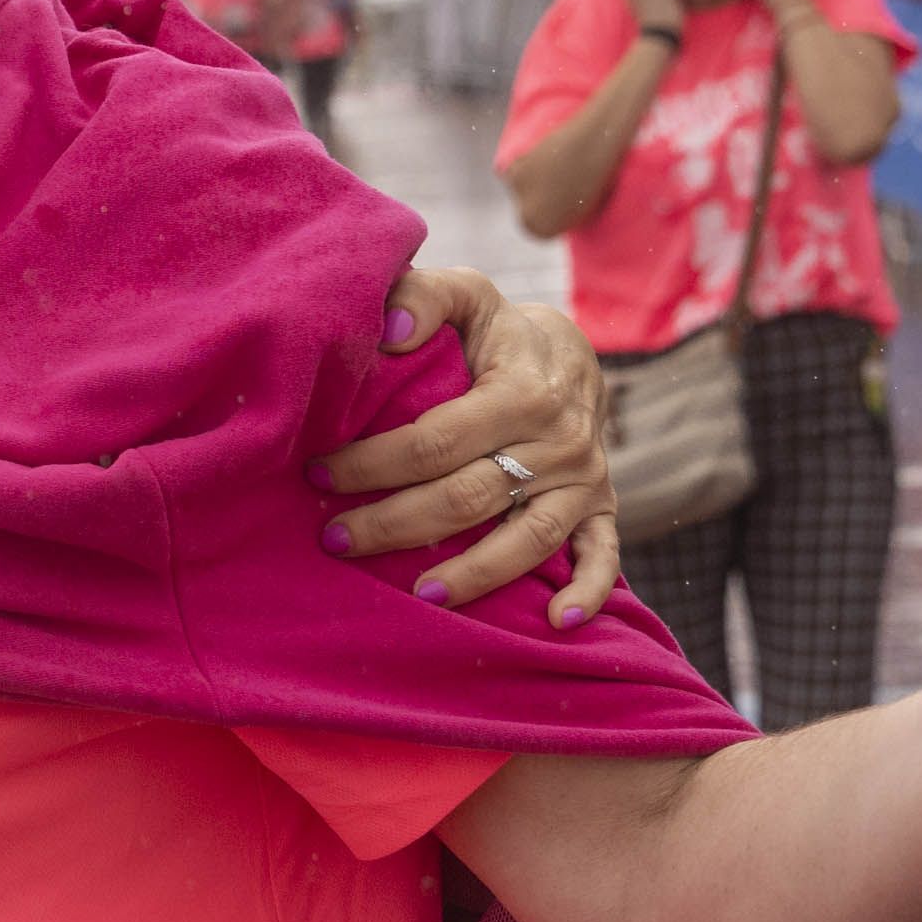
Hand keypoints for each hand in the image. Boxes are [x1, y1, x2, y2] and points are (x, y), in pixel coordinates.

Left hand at [320, 269, 621, 623]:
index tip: (319, 474)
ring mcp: (585, 479)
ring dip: (470, 574)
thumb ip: (425, 297)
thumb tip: (387, 326)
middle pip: (467, 498)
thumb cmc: (496, 332)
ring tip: (415, 597)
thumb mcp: (466, 297)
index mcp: (522, 391)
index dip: (372, 462)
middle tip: (335, 540)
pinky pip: (602, 555)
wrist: (572, 354)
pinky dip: (587, 592)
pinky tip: (555, 624)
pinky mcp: (601, 506)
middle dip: (394, 524)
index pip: (434, 441)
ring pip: (526, 540)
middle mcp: (560, 440)